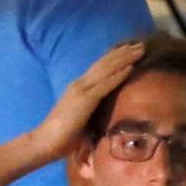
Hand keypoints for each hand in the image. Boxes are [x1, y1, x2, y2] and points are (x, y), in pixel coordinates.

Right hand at [26, 40, 145, 165]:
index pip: (99, 68)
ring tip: (140, 50)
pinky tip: (131, 68)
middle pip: (105, 63)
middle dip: (123, 53)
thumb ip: (92, 111)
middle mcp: (80, 84)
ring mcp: (81, 90)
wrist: (45, 141)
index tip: (129, 50)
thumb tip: (107, 115)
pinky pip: (105, 85)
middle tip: (140, 44)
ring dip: (125, 59)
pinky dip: (118, 76)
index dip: (114, 57)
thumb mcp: (81, 117)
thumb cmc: (63, 135)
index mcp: (79, 87)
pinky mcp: (84, 100)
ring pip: (107, 69)